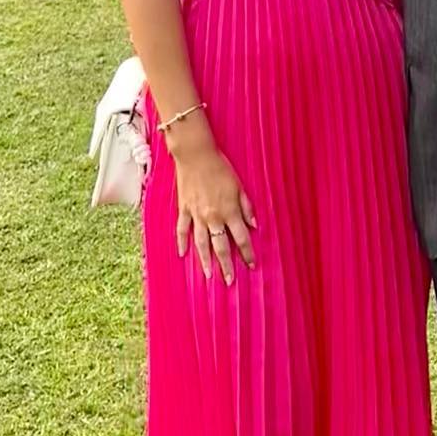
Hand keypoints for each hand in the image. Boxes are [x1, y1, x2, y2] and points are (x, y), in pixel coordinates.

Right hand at [169, 122, 255, 283]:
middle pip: (221, 246)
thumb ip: (247, 207)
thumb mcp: (239, 186)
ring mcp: (196, 214)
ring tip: (209, 275)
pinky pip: (182, 230)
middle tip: (229, 281)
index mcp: (229, 211)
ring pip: (201, 243)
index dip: (247, 253)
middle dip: (226, 265)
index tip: (251, 265)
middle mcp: (213, 216)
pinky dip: (182, 242)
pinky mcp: (184, 209)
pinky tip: (182, 254)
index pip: (241, 238)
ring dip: (205, 260)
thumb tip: (254, 226)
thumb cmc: (220, 168)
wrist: (195, 154)